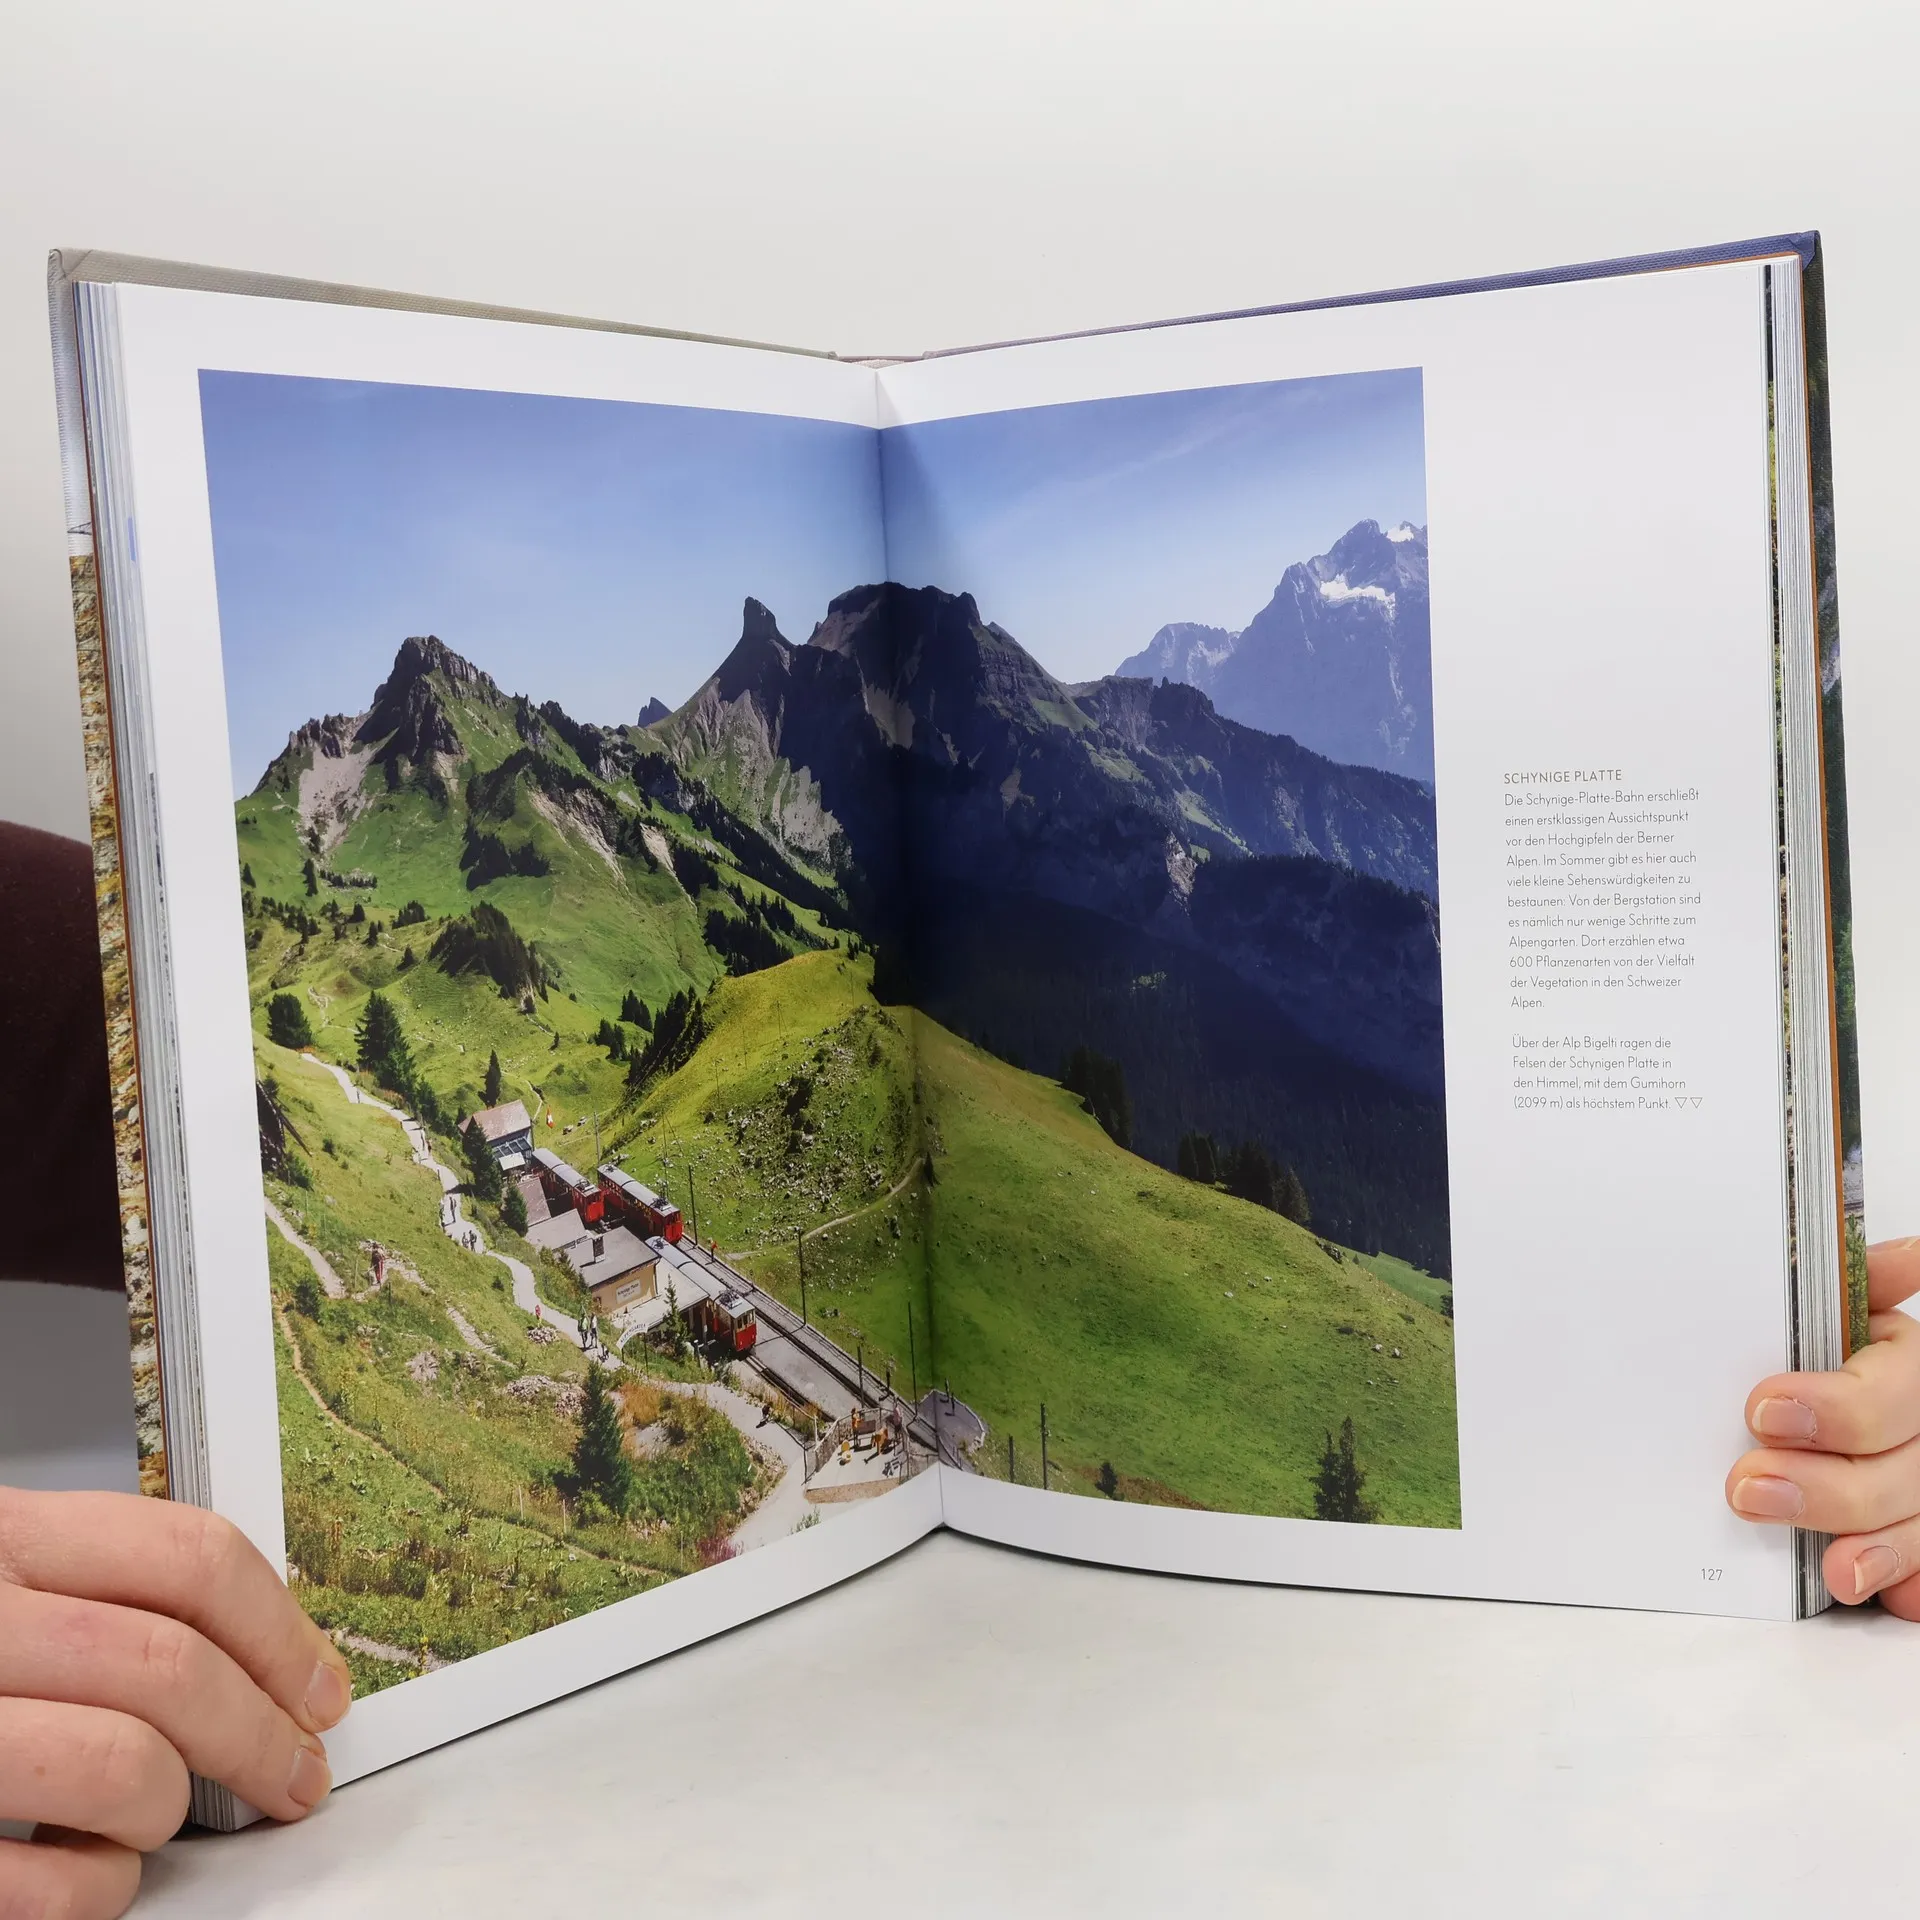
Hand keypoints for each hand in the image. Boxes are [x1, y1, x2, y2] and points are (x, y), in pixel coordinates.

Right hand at [0, 1487, 351, 1917]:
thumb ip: (92, 1596)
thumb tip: (259, 1656)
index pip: (188, 1558)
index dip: (282, 1631)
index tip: (319, 1688)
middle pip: (170, 1666)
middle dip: (262, 1733)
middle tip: (294, 1773)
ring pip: (121, 1768)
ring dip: (167, 1810)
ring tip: (157, 1818)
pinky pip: (48, 1885)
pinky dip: (95, 1894)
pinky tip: (83, 1876)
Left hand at [1727, 1238, 1919, 1612]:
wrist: (1805, 1390)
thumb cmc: (1812, 1345)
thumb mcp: (1823, 1306)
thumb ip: (1849, 1281)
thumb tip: (1904, 1256)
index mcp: (1905, 1359)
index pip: (1893, 1390)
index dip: (1836, 1408)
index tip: (1763, 1410)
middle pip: (1904, 1469)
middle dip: (1830, 1487)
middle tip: (1750, 1487)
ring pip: (1917, 1523)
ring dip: (1873, 1548)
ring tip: (1827, 1568)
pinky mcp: (1911, 1526)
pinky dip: (1904, 1582)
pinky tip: (1879, 1589)